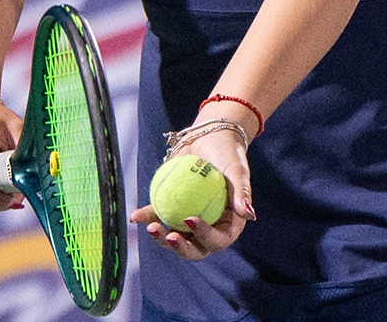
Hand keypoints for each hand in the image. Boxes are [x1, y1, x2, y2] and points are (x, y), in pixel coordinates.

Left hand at [130, 119, 255, 260]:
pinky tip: (135, 216)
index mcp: (228, 224)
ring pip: (174, 237)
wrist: (210, 138)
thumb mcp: (237, 171)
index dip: (204, 236)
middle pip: (195, 248)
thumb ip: (242, 193)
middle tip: (170, 236)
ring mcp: (189, 220)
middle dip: (181, 248)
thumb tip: (250, 216)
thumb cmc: (228, 154)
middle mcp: (209, 227)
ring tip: (151, 227)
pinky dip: (147, 217)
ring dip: (161, 237)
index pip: (218, 240)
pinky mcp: (172, 208)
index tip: (190, 219)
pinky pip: (159, 215)